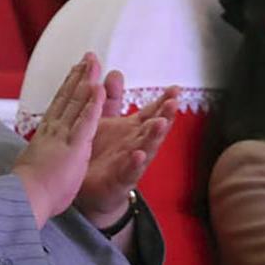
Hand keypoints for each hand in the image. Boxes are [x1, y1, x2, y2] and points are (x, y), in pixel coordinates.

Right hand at [14, 53, 102, 223]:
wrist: (24, 199)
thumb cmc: (28, 190)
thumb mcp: (35, 164)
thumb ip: (40, 154)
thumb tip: (35, 153)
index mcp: (46, 135)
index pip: (59, 105)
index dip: (67, 86)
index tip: (74, 71)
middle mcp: (53, 130)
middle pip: (67, 97)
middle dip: (78, 76)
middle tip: (87, 57)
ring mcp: (63, 136)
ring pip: (76, 103)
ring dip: (85, 81)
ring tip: (93, 63)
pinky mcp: (74, 146)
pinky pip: (85, 121)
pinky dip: (92, 104)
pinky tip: (98, 89)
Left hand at [74, 74, 177, 227]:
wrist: (88, 190)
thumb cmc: (99, 154)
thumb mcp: (104, 121)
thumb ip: (111, 98)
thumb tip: (114, 73)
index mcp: (132, 130)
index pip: (152, 112)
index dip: (163, 101)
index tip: (176, 89)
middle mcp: (135, 145)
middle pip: (154, 129)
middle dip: (165, 116)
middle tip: (173, 102)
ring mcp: (130, 164)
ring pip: (146, 149)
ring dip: (154, 137)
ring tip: (161, 124)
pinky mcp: (120, 181)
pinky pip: (129, 172)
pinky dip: (134, 164)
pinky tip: (138, 155)